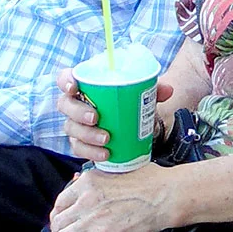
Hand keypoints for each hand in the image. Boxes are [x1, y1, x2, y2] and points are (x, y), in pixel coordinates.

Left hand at [50, 164, 182, 231]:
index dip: (60, 212)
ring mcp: (93, 219)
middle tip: (68, 229)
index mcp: (88, 182)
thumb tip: (86, 189)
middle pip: (59, 221)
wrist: (166, 195)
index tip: (64, 217)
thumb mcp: (119, 172)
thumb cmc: (150, 182)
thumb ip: (98, 182)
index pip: (60, 202)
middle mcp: (86, 200)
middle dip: (62, 226)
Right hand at [58, 69, 176, 162]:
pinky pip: (79, 148)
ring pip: (71, 129)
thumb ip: (154, 89)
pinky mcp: (81, 143)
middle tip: (96, 117)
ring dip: (87, 135)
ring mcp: (76, 124)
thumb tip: (167, 90)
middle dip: (78, 112)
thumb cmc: (130, 102)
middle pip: (65, 105)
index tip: (74, 87)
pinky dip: (91, 152)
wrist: (132, 124)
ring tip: (107, 138)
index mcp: (85, 85)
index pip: (65, 78)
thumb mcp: (143, 93)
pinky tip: (105, 154)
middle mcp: (75, 104)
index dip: (65, 81)